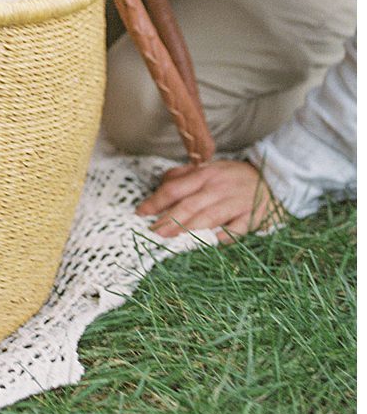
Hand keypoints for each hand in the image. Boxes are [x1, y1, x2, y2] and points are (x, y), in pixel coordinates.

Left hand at [137, 159, 283, 242]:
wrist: (273, 179)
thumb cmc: (234, 177)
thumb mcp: (209, 168)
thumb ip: (185, 175)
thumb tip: (161, 182)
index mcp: (205, 175)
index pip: (175, 188)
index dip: (156, 201)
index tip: (140, 213)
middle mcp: (218, 188)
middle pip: (189, 205)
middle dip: (168, 220)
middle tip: (152, 233)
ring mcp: (235, 203)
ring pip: (208, 218)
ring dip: (188, 231)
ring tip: (171, 242)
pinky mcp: (251, 218)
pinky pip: (235, 230)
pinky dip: (222, 237)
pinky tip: (208, 245)